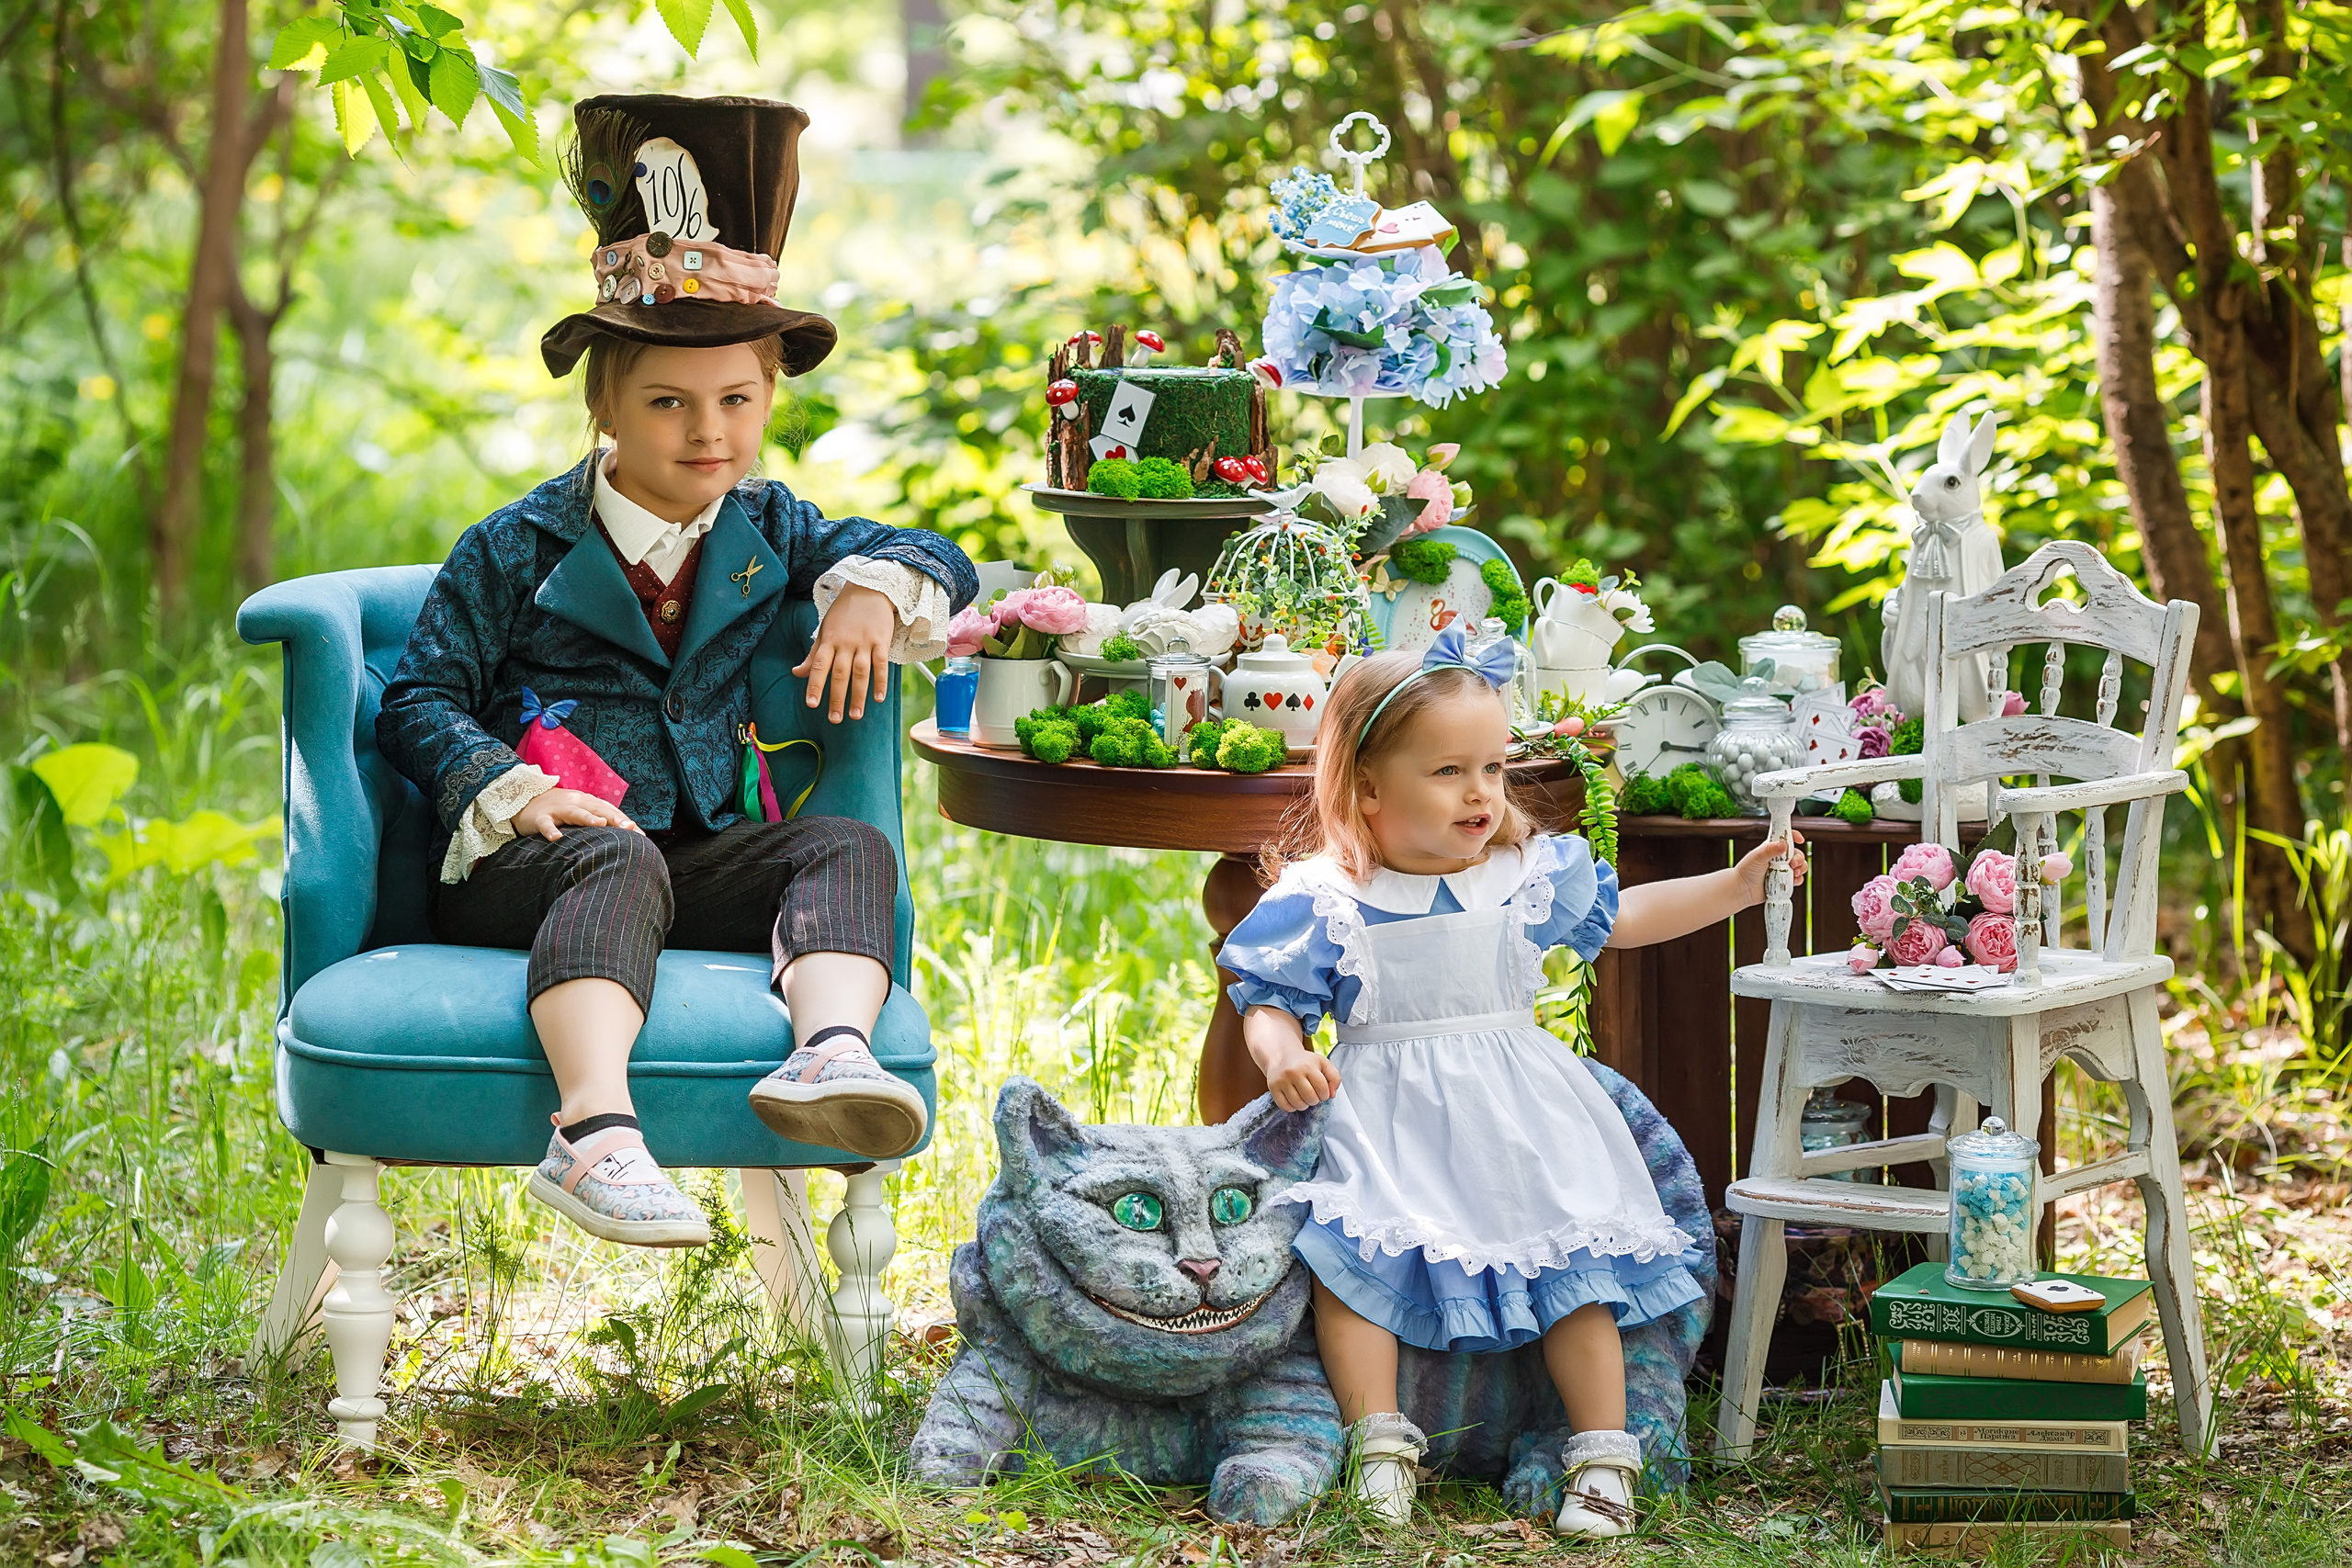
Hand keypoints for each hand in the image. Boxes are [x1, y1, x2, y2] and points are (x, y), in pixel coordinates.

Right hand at [510, 787, 638, 841]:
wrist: (525, 800)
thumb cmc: (559, 811)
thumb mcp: (581, 812)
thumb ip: (599, 821)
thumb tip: (624, 837)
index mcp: (589, 803)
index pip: (611, 812)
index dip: (626, 822)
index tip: (642, 836)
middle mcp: (577, 802)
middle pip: (599, 809)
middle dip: (615, 818)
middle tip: (630, 829)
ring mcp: (559, 808)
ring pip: (576, 812)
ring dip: (588, 818)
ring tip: (601, 825)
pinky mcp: (540, 817)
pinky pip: (546, 824)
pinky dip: (550, 831)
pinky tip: (556, 838)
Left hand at [795, 582, 896, 721]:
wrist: (869, 589)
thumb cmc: (844, 613)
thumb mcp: (825, 630)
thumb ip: (813, 655)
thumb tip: (797, 673)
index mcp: (829, 640)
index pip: (819, 666)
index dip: (815, 685)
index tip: (812, 704)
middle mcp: (845, 642)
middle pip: (840, 674)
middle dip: (837, 698)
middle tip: (835, 719)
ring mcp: (864, 642)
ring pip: (860, 673)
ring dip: (858, 695)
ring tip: (855, 715)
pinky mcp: (881, 640)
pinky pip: (881, 664)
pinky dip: (880, 682)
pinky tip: (878, 698)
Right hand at [1255, 1040, 1342, 1111]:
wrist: (1281, 1056)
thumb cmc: (1305, 1062)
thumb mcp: (1323, 1063)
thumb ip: (1334, 1078)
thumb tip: (1332, 1095)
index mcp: (1308, 1065)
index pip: (1322, 1089)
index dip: (1325, 1095)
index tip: (1322, 1092)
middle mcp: (1293, 1072)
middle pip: (1310, 1098)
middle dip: (1315, 1100)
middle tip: (1313, 1095)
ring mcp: (1281, 1080)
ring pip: (1298, 1104)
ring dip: (1304, 1105)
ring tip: (1304, 1097)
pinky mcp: (1273, 1088)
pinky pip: (1285, 1107)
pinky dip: (1292, 1107)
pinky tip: (1294, 1099)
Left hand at [1735, 829, 1807, 905]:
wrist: (1742, 890)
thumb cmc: (1746, 870)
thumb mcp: (1757, 856)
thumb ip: (1770, 849)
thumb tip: (1784, 845)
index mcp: (1772, 848)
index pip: (1786, 838)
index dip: (1794, 836)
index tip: (1800, 840)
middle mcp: (1779, 858)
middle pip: (1797, 853)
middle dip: (1799, 857)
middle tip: (1793, 863)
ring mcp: (1782, 870)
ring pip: (1799, 866)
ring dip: (1801, 868)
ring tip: (1794, 872)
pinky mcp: (1784, 881)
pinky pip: (1797, 879)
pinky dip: (1798, 879)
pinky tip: (1793, 881)